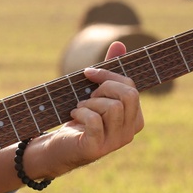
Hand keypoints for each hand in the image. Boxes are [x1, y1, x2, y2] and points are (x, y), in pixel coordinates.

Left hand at [29, 41, 144, 177]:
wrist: (57, 147)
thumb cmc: (79, 119)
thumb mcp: (95, 93)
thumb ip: (109, 72)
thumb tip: (119, 44)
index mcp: (135, 118)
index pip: (131, 87)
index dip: (108, 75)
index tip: (88, 73)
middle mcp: (130, 132)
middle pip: (128, 95)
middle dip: (104, 88)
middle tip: (88, 96)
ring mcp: (115, 142)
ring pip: (112, 107)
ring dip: (90, 102)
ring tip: (80, 109)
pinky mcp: (96, 148)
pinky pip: (94, 120)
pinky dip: (81, 113)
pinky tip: (74, 117)